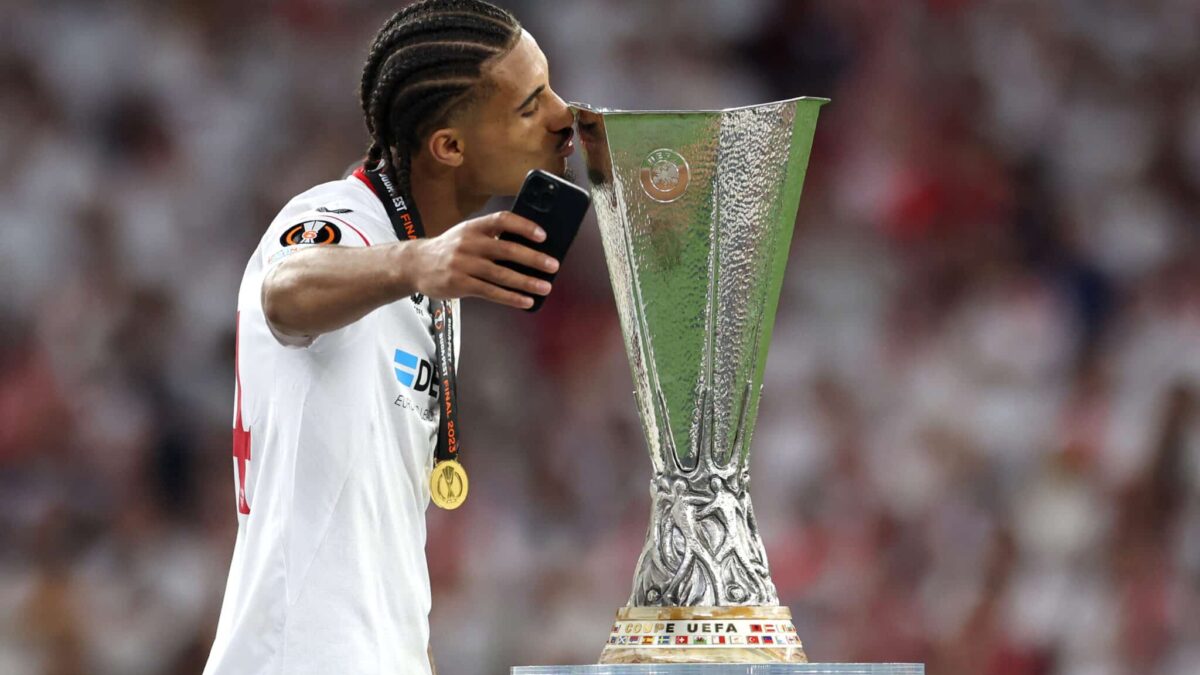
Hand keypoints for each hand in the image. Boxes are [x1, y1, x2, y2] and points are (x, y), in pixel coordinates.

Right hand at [406, 212, 559, 308]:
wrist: (416, 264)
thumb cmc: (449, 249)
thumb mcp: (466, 234)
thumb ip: (491, 237)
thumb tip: (528, 247)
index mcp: (473, 227)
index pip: (502, 220)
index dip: (524, 226)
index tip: (543, 235)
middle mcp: (468, 243)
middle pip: (506, 249)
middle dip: (533, 258)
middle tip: (553, 265)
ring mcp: (463, 265)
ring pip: (501, 274)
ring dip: (527, 282)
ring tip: (545, 287)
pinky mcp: (460, 284)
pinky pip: (491, 292)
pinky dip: (511, 297)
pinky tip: (526, 300)